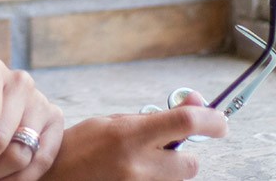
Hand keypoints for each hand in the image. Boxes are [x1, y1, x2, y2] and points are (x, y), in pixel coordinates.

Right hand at [52, 97, 228, 180]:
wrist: (54, 178)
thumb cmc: (80, 145)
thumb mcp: (112, 121)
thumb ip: (152, 116)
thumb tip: (195, 102)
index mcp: (129, 135)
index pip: (184, 124)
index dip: (210, 120)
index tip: (220, 121)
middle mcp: (137, 164)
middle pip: (190, 162)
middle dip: (184, 153)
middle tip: (164, 147)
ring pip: (177, 178)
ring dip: (168, 168)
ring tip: (138, 161)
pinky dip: (155, 178)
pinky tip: (131, 171)